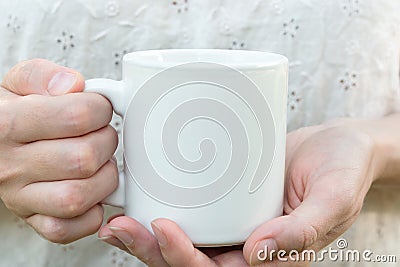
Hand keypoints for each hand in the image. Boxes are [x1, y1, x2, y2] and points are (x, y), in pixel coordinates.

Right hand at [0, 59, 118, 243]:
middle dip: (106, 142)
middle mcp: (11, 165)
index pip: (75, 116)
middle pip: (83, 159)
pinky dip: (90, 214)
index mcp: (8, 124)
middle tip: (101, 135)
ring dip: (104, 178)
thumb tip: (73, 86)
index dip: (100, 109)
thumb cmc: (13, 113)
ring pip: (78, 197)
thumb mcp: (19, 83)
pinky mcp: (32, 219)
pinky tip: (91, 191)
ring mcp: (20, 197)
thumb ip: (44, 76)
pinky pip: (67, 229)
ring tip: (99, 162)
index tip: (99, 108)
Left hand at [99, 120, 379, 265]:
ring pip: (186, 237)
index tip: (162, 229)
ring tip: (117, 219)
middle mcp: (247, 243)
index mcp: (271, 256)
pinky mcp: (226, 196)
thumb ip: (304, 229)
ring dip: (147, 234)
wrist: (339, 145)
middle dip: (152, 250)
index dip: (184, 259)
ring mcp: (234, 220)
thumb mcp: (335, 198)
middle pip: (191, 258)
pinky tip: (140, 193)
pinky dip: (164, 205)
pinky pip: (193, 208)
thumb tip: (257, 253)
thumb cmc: (344, 170)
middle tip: (121, 227)